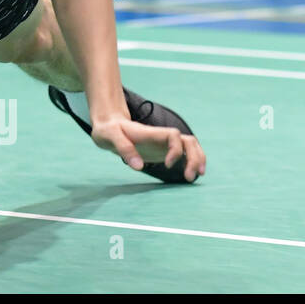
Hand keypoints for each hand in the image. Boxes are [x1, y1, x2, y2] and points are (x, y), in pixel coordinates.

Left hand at [90, 115, 205, 181]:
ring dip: (197, 159)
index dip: (176, 149)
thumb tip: (139, 167)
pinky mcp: (162, 151)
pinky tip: (189, 175)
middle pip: (189, 141)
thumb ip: (124, 149)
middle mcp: (161, 137)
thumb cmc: (108, 130)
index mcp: (150, 133)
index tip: (167, 164)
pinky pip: (184, 154)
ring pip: (190, 146)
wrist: (107, 126)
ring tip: (194, 177)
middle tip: (190, 177)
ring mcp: (163, 144)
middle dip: (195, 157)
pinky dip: (191, 162)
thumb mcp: (109, 137)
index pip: (174, 135)